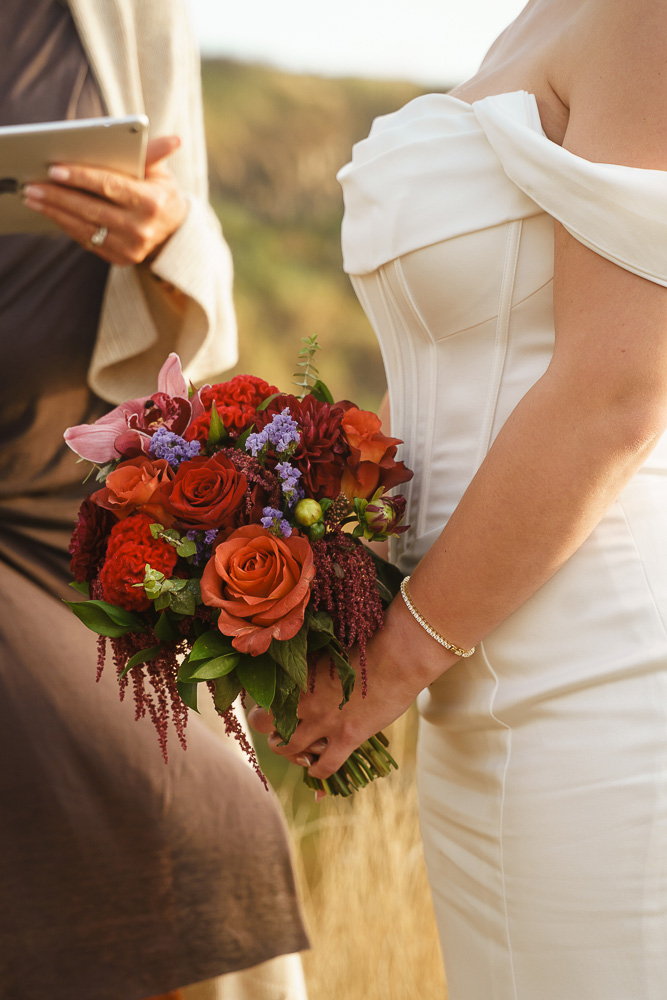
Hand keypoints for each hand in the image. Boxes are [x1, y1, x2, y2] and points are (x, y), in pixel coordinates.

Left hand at [22, 136, 188, 265]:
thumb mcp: (159, 172)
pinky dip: (66, 224)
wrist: (173, 231)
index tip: (55, 170)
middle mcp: (142, 229)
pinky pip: (87, 240)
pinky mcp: (121, 259)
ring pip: (85, 227)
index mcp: (152, 202)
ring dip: (55, 212)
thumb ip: (154, 154)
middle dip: (58, 196)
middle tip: (32, 186)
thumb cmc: (160, 192)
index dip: (81, 178)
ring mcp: (131, 248)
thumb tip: (175, 140)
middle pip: (92, 209)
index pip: (110, 186)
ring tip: (33, 198)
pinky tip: (50, 212)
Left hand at [248, 596, 457, 779]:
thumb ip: (313, 663)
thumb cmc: (369, 642)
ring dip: (289, 752)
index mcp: (297, 675)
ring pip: (287, 748)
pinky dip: (318, 772)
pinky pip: (324, 767)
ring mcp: (323, 721)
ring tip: (296, 752)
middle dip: (268, 728)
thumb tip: (306, 666)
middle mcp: (303, 699)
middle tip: (280, 731)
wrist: (398, 655)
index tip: (271, 705)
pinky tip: (318, 770)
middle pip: (263, 723)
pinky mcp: (346, 738)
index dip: (263, 700)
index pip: (263, 692)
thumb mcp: (331, 649)